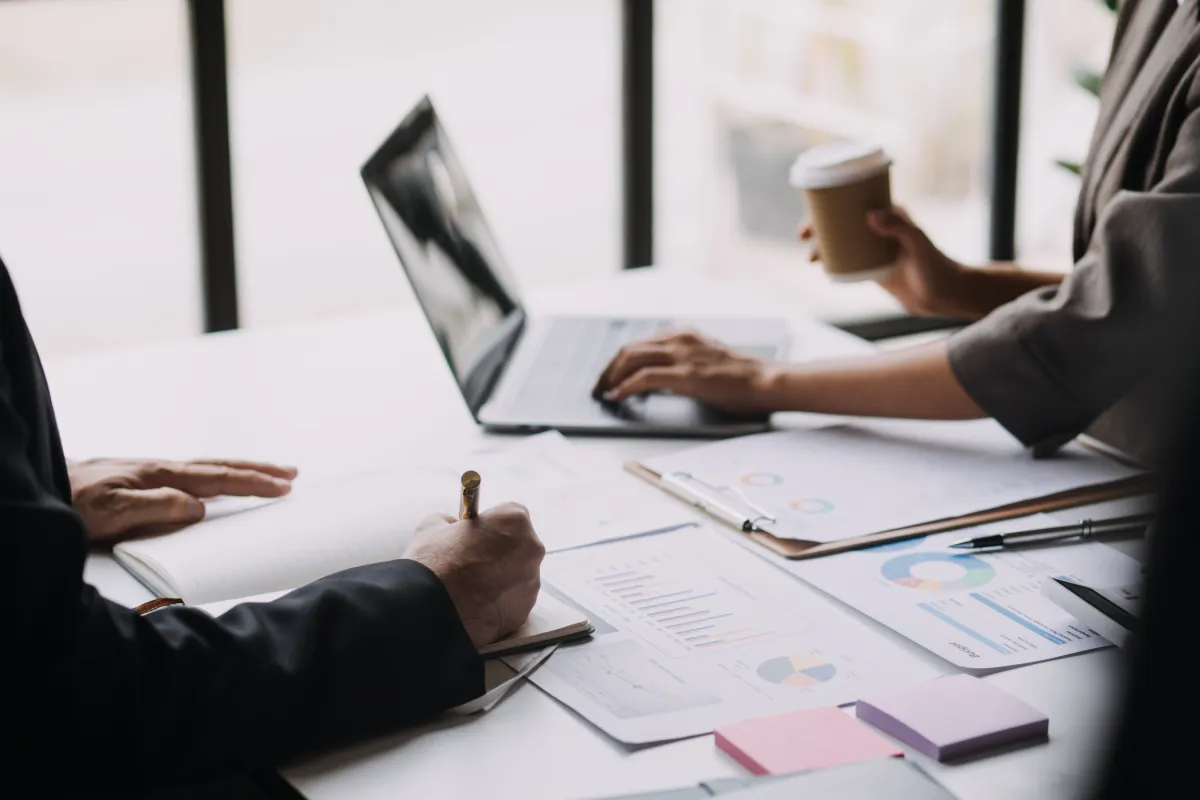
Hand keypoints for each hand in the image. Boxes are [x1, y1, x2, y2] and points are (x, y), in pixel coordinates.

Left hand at [68, 458, 296, 542]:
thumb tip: (200, 508)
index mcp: (158, 475)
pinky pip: (190, 477)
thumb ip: (157, 507)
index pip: (217, 478)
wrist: (37, 486)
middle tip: (291, 474)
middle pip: (218, 466)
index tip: (284, 486)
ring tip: (266, 475)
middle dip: (257, 469)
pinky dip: (215, 478)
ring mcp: (149, 474)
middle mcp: (158, 470)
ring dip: (239, 471)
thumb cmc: (69, 504)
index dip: (253, 482)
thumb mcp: (111, 512)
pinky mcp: (139, 482)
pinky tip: (215, 487)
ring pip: (206, 469)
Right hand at [403, 504, 544, 648]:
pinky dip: (501, 602)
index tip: (479, 534)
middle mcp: (531, 549)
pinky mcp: (524, 611)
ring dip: (502, 577)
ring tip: (473, 588)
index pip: (511, 515)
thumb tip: (453, 527)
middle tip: (474, 562)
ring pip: (519, 575)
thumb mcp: (432, 526)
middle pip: (520, 545)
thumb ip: (451, 521)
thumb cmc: (433, 563)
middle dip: (501, 551)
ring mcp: (531, 582)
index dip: (493, 525)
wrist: (430, 612)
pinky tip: (477, 605)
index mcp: (513, 521)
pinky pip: (514, 601)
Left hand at [591, 331, 776, 413]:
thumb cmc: (741, 378)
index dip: (619, 361)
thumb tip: (655, 378)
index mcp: (683, 335)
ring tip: (603, 392)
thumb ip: (682, 362)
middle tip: (598, 386)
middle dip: (608, 368)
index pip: (640, 343)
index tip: (609, 376)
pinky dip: (625, 387)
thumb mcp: (706, 359)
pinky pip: (644, 378)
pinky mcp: (685, 375)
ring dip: (611, 377)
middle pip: (629, 349)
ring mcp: (682, 355)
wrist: (765, 381)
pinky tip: (618, 396)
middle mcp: (679, 339)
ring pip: (631, 359)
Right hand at [799, 206, 967, 316]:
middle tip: (802, 236)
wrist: (945, 296)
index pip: (855, 203)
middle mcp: (881, 228)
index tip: (813, 214)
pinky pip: (848, 261)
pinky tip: (820, 266)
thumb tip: (870, 214)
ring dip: (822, 245)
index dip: (830, 205)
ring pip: (841, 241)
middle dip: (819, 225)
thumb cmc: (937, 268)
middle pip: (842, 221)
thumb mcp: (918, 245)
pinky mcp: (874, 268)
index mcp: (891, 215)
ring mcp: (876, 249)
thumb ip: (899, 228)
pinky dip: (832, 261)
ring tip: (811, 257)